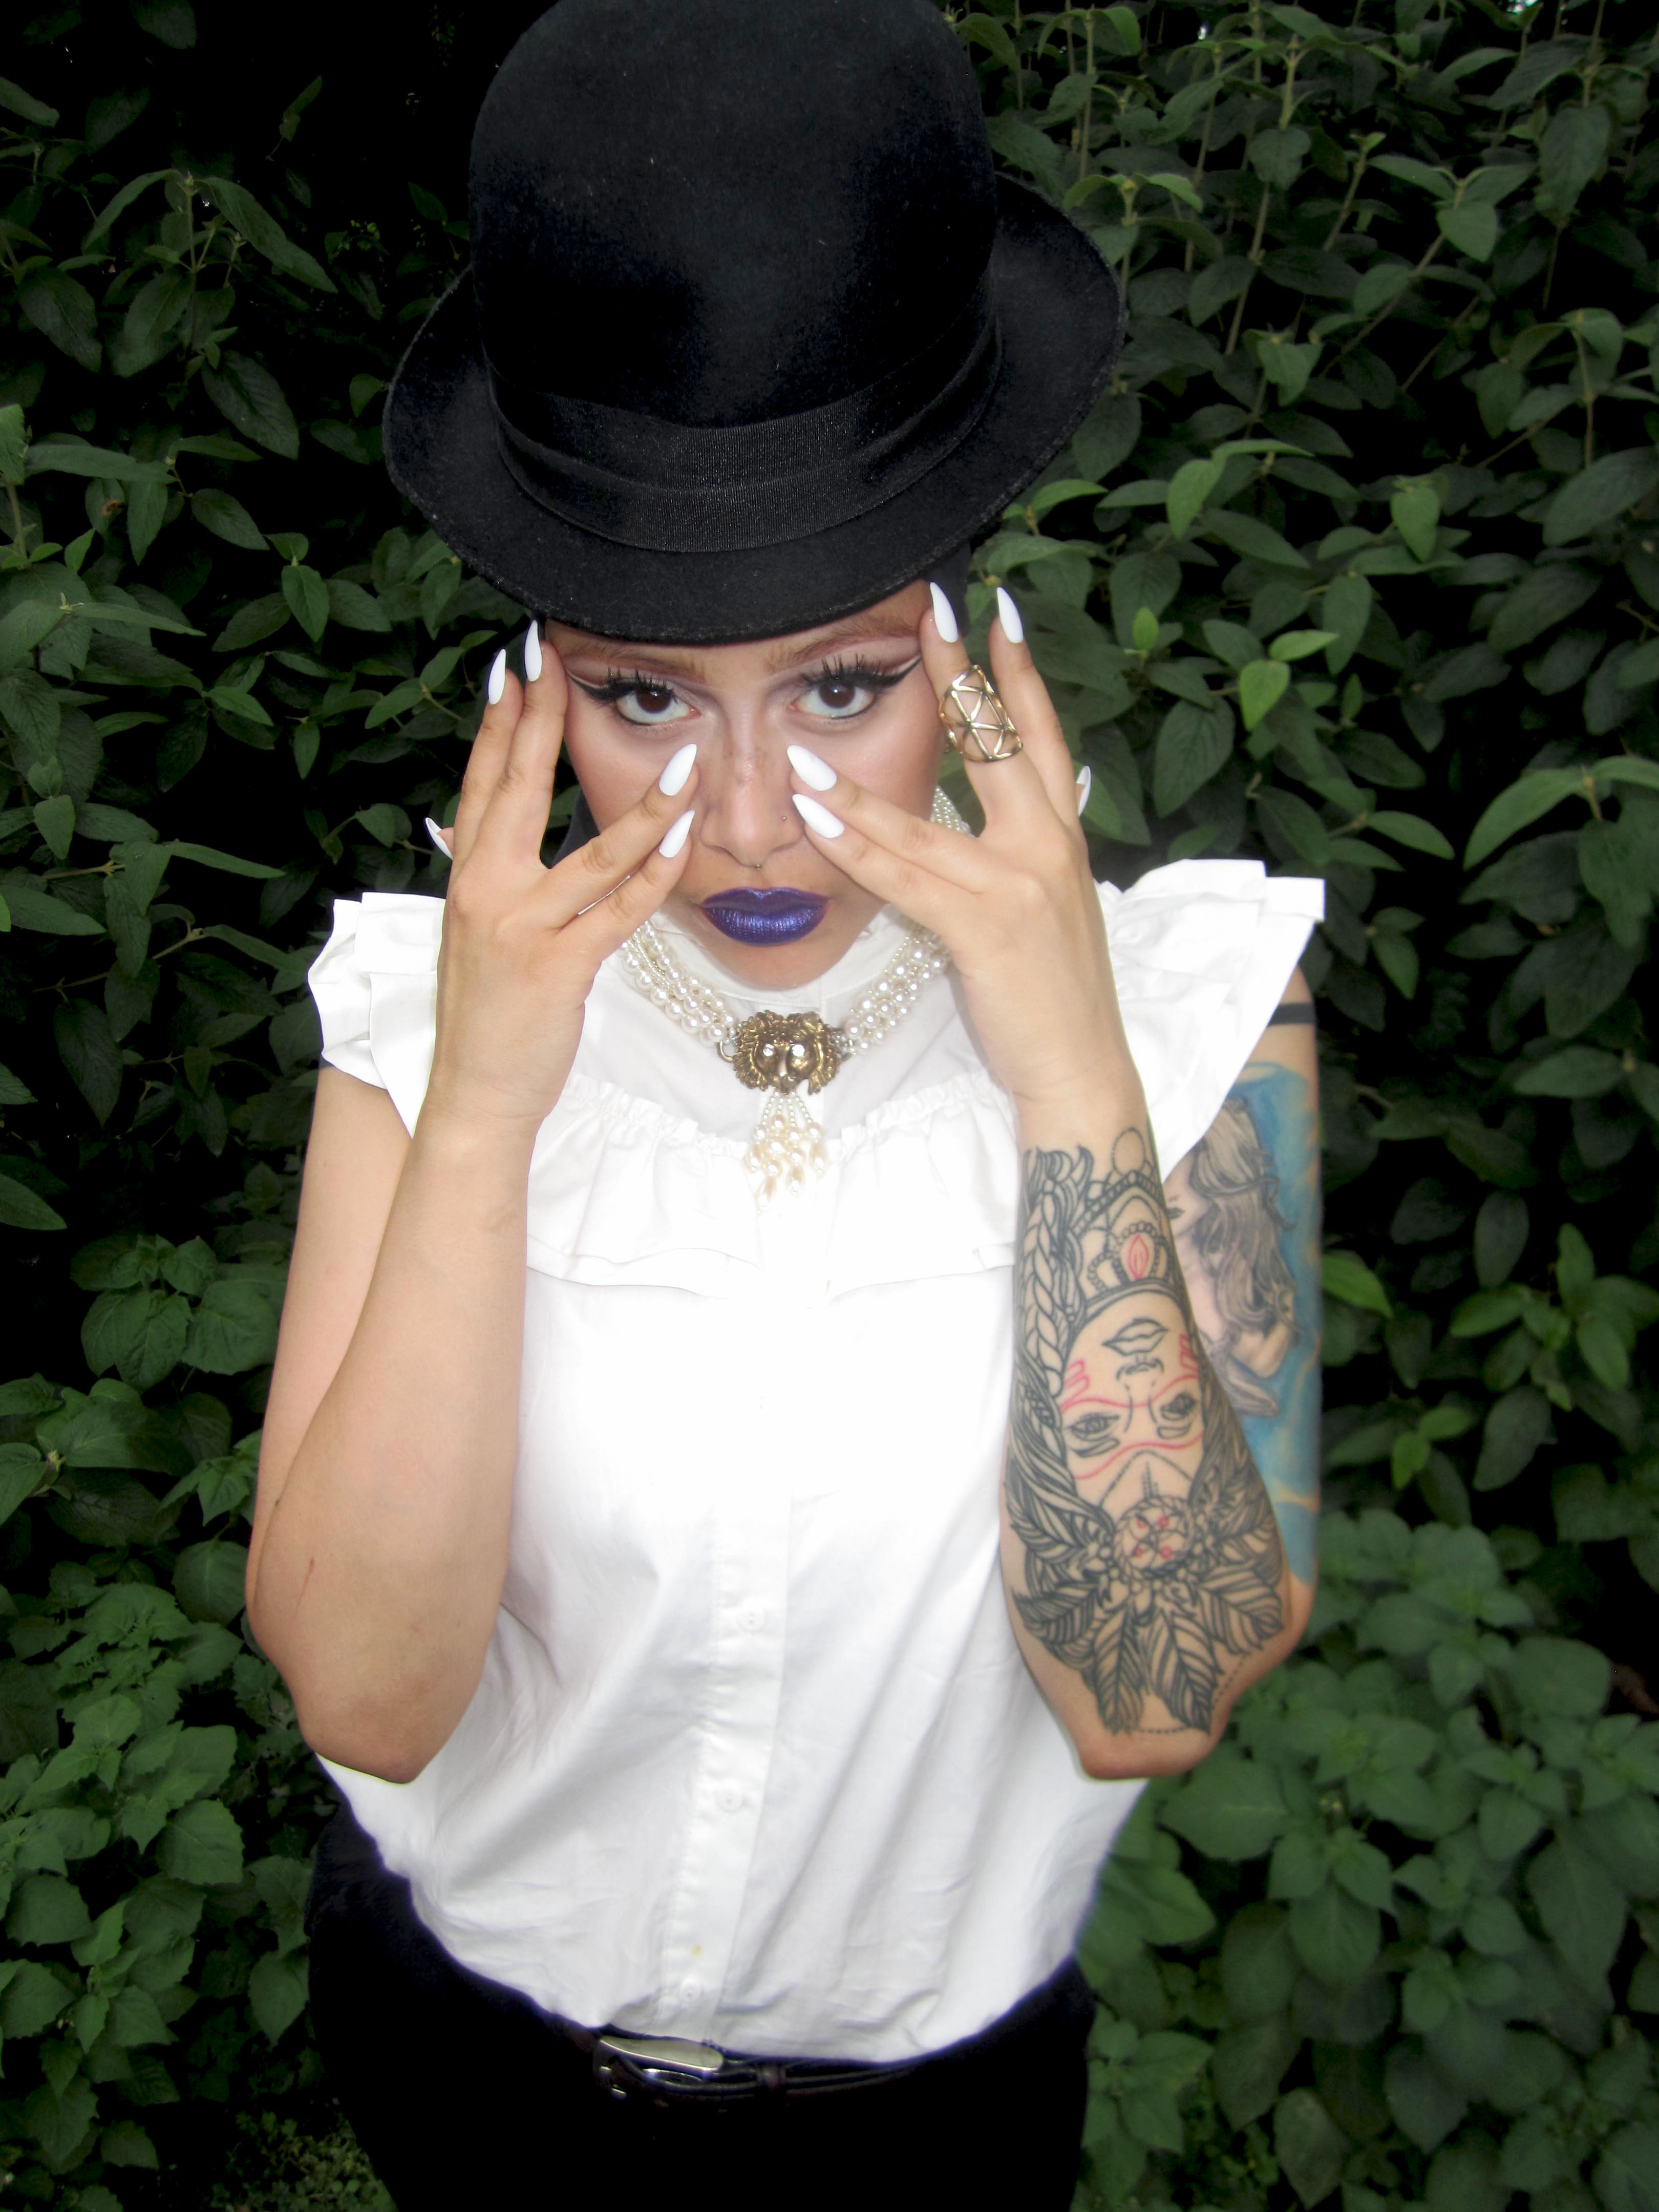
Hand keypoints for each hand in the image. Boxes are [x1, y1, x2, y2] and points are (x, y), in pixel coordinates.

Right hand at [425, 627, 699, 1134]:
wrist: (475, 1092)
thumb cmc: (488, 1015)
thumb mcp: (476, 935)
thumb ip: (489, 878)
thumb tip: (482, 832)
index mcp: (468, 879)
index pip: (481, 783)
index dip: (498, 722)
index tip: (515, 667)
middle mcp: (486, 892)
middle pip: (517, 791)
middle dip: (542, 722)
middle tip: (559, 663)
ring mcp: (522, 928)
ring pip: (592, 853)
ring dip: (645, 805)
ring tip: (686, 760)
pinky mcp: (561, 968)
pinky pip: (618, 910)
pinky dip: (655, 873)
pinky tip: (684, 839)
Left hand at [786, 590, 1136, 1130]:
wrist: (1083, 1069)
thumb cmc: (1054, 999)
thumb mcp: (1047, 912)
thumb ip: (1019, 860)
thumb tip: (985, 827)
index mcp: (1063, 838)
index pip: (1042, 736)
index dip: (1019, 672)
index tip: (996, 613)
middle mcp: (1048, 847)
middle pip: (997, 744)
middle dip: (960, 675)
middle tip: (929, 611)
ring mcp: (1018, 885)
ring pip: (924, 821)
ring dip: (855, 786)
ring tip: (804, 750)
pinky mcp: (986, 929)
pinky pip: (906, 880)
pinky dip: (857, 848)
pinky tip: (818, 820)